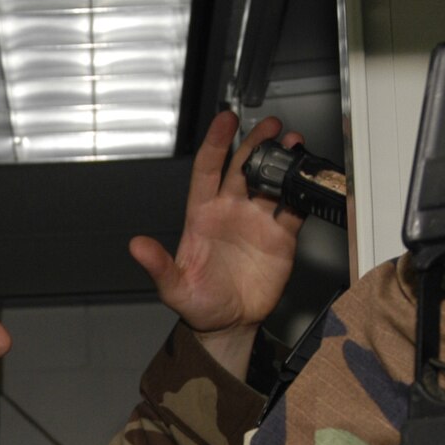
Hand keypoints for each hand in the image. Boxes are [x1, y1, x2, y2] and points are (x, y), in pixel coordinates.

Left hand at [129, 111, 303, 377]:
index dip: (216, 144)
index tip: (225, 120)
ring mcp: (257, 220)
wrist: (228, 324)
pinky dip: (302, 192)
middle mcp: (230, 211)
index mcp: (202, 215)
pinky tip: (309, 178)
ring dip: (282, 161)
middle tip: (270, 124)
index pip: (208, 169)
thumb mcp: (173, 287)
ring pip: (271, 181)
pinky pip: (293, 208)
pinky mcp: (280, 236)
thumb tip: (136, 246)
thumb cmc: (198, 303)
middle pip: (244, 166)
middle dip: (256, 143)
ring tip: (293, 142)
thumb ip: (158, 265)